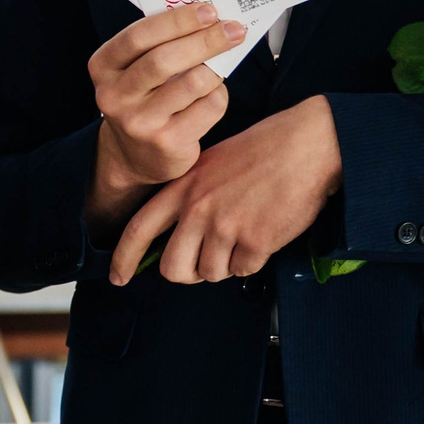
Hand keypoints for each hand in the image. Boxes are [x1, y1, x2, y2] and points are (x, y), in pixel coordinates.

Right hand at [86, 3, 243, 227]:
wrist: (133, 155)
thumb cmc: (142, 96)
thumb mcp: (134, 68)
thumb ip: (158, 44)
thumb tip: (208, 17)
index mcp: (103, 66)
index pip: (138, 36)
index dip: (177, 20)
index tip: (209, 10)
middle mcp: (115, 96)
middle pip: (164, 60)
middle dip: (205, 40)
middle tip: (234, 29)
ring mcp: (140, 122)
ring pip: (193, 83)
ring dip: (216, 68)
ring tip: (223, 63)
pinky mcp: (167, 143)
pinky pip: (208, 107)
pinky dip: (219, 94)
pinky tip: (213, 93)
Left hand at [110, 95, 343, 285]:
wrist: (306, 145)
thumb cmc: (263, 151)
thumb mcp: (210, 164)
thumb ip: (190, 197)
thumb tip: (180, 237)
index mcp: (182, 187)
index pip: (138, 228)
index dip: (123, 258)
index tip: (117, 278)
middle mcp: (197, 208)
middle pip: (172, 268)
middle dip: (187, 274)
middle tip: (204, 263)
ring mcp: (225, 226)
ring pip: (210, 272)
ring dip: (225, 264)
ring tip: (243, 234)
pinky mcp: (254, 241)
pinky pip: (243, 270)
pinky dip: (252, 260)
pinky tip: (263, 233)